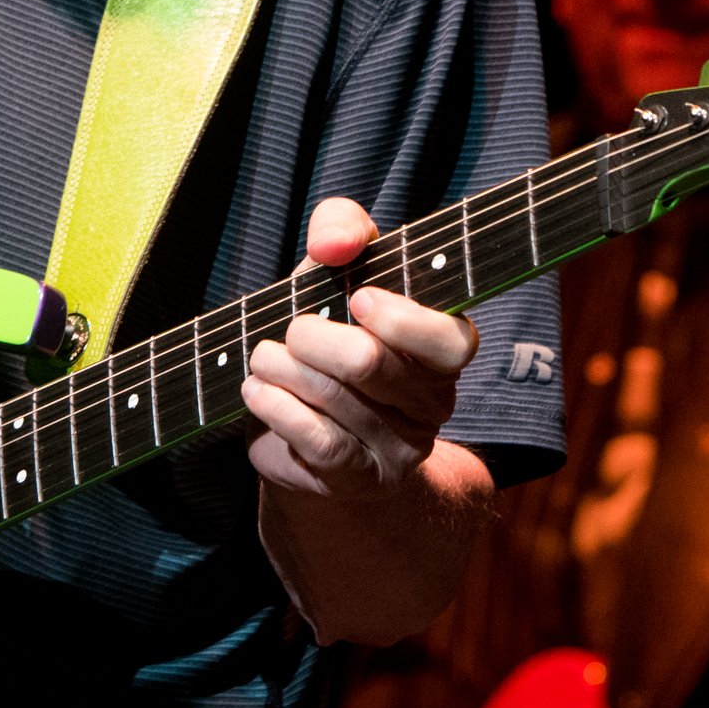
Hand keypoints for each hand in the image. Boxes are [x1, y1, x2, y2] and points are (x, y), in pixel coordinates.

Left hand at [245, 199, 478, 499]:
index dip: (400, 318)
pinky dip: (273, 403)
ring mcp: (400, 448)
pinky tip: (257, 388)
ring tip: (264, 356)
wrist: (311, 435)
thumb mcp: (338, 273)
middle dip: (310, 336)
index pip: (451, 340)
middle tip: (291, 332)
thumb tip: (333, 245)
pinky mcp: (357, 478)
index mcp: (444, 350)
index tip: (355, 298)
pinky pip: (314, 437)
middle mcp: (434, 402)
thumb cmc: (331, 336)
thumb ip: (344, 229)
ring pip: (332, 396)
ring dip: (279, 366)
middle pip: (368, 361)